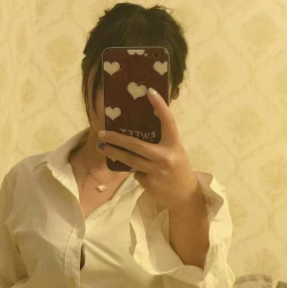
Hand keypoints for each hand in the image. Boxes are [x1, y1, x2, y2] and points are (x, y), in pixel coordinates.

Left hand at [97, 88, 201, 210]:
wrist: (185, 196)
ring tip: (101, 147)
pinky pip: (135, 173)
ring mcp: (156, 171)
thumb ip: (161, 142)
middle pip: (135, 145)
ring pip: (129, 160)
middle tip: (102, 133)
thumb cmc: (178, 168)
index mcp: (174, 144)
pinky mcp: (149, 183)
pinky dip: (134, 170)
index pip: (168, 121)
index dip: (160, 105)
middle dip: (116, 138)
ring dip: (113, 153)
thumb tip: (136, 128)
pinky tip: (141, 173)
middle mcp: (166, 156)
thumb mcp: (175, 151)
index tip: (149, 91)